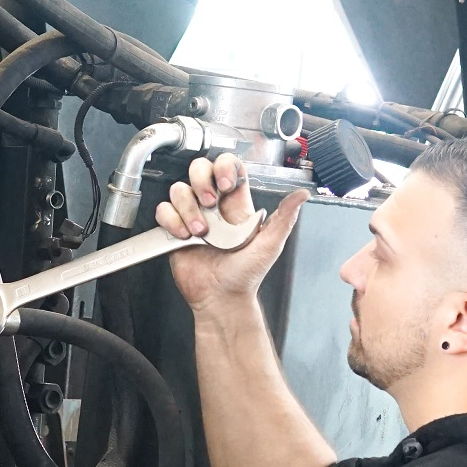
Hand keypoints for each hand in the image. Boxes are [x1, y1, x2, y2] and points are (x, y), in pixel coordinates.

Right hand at [157, 154, 305, 310]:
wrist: (222, 298)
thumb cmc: (246, 275)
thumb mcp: (270, 245)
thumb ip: (285, 217)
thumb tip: (302, 195)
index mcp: (237, 204)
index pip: (228, 167)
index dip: (224, 167)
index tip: (226, 184)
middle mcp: (214, 207)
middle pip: (199, 169)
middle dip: (201, 181)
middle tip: (210, 204)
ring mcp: (193, 216)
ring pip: (180, 189)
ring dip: (188, 209)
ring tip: (200, 232)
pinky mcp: (175, 230)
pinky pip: (164, 211)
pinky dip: (171, 221)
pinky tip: (184, 236)